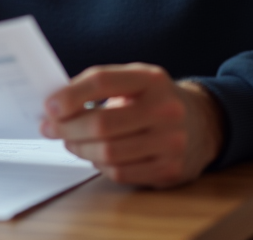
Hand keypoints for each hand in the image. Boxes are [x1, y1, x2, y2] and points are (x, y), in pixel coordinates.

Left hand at [39, 63, 224, 187]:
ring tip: (69, 141)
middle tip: (49, 128)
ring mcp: (171, 142)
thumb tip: (54, 105)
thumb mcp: (134, 81)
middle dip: (67, 127)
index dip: (71, 95)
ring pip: (108, 153)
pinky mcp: (170, 169)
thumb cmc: (154, 100)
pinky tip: (94, 155)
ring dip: (79, 148)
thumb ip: (98, 86)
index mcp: (151, 79)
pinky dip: (99, 165)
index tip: (49, 105)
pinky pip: (120, 173)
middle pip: (102, 124)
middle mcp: (165, 109)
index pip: (103, 81)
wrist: (203, 123)